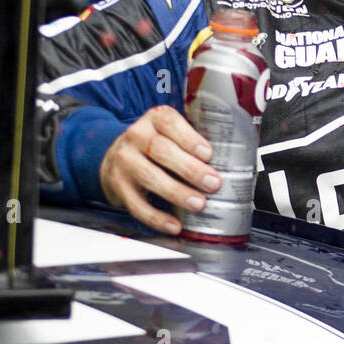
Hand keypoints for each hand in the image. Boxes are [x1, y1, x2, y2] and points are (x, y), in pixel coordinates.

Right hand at [98, 104, 220, 233]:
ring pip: (150, 177)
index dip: (189, 138)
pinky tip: (174, 225)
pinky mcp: (118, 187)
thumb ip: (191, 139)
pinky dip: (157, 218)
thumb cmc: (153, 145)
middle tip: (213, 183)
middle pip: (161, 151)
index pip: (169, 123)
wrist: (113, 156)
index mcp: (153, 119)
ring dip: (177, 193)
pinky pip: (137, 204)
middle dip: (190, 169)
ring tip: (199, 204)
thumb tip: (230, 161)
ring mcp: (124, 162)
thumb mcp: (168, 132)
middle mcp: (135, 136)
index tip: (208, 154)